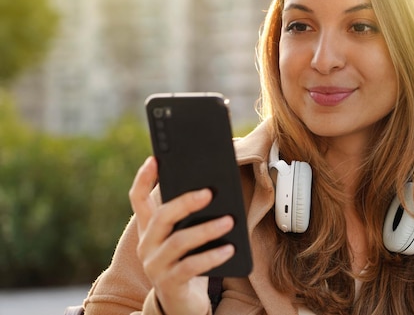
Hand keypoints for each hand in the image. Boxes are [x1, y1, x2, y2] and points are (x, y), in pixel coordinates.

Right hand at [129, 157, 235, 314]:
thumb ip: (193, 215)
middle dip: (185, 202)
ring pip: (178, 241)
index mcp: (149, 228)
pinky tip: (230, 249)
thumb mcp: (186, 235)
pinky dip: (212, 256)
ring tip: (229, 221)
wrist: (182, 303)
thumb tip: (216, 187)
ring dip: (206, 230)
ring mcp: (155, 265)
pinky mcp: (169, 283)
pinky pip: (190, 266)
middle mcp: (147, 244)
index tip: (155, 158)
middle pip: (161, 217)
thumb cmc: (188, 260)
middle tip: (209, 193)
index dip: (144, 178)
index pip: (138, 199)